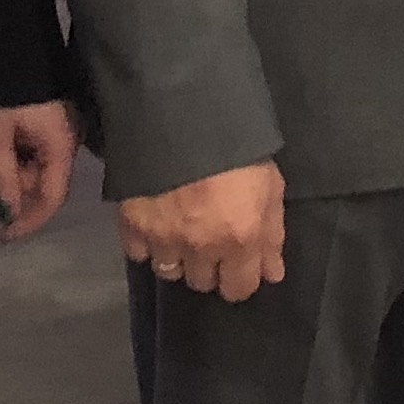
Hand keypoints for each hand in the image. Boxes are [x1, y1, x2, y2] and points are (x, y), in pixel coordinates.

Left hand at [0, 101, 79, 241]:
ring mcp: (66, 133)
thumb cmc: (5, 94)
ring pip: (43, 169)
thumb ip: (3, 176)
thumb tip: (8, 212)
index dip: (30, 221)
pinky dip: (22, 159)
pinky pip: (42, 153)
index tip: (6, 237)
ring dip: (18, 175)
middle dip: (19, 194)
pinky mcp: (57, 124)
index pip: (52, 197)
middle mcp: (71, 143)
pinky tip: (4, 150)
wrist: (17, 45)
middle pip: (48, 184)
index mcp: (61, 147)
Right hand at [118, 160, 287, 303]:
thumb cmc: (239, 148)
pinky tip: (156, 223)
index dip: (239, 281)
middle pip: (201, 282)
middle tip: (209, 240)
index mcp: (240, 239)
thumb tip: (272, 274)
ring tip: (181, 232)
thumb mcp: (270, 186)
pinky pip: (138, 252)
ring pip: (169, 271)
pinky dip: (146, 243)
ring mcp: (163, 238)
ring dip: (177, 257)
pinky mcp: (131, 225)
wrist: (184, 114)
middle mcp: (201, 247)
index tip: (237, 268)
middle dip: (208, 266)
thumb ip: (272, 235)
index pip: (238, 290)